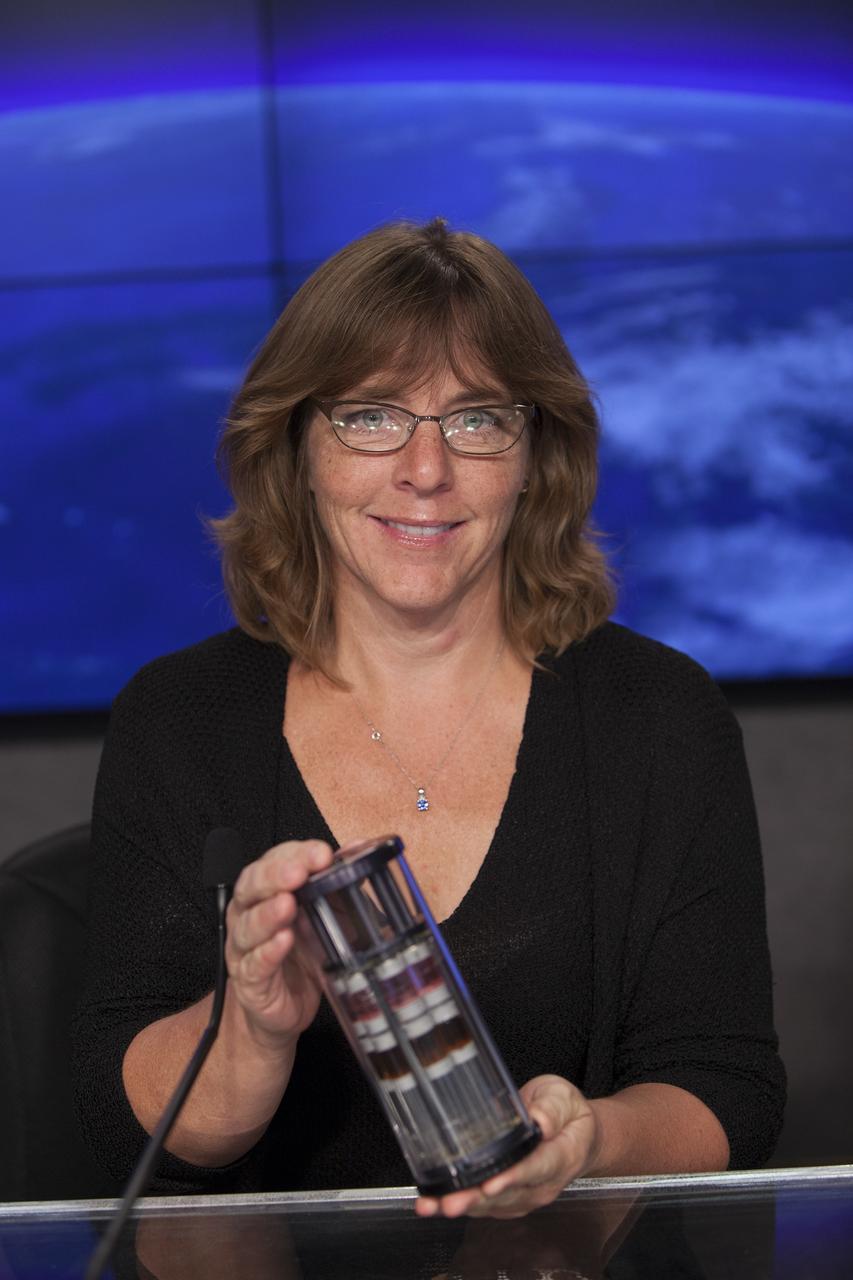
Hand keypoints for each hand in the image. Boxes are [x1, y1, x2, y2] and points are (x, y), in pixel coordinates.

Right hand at [224, 839, 333, 1046]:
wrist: (288, 1006)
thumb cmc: (304, 953)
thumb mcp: (330, 913)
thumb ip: (339, 880)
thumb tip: (360, 847)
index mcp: (267, 891)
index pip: (274, 861)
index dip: (296, 854)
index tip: (322, 853)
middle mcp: (249, 913)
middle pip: (251, 886)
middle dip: (275, 876)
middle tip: (298, 873)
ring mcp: (245, 947)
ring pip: (248, 925)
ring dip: (267, 913)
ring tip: (287, 905)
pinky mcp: (250, 981)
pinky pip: (255, 964)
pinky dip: (268, 952)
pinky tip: (283, 941)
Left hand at [416, 1074, 598, 1219]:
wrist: (577, 1138)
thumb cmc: (568, 1115)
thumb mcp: (565, 1098)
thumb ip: (553, 1109)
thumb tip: (539, 1121)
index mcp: (561, 1157)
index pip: (534, 1169)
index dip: (510, 1178)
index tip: (489, 1184)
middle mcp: (542, 1184)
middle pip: (506, 1194)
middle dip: (475, 1199)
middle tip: (449, 1202)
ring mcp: (525, 1196)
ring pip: (490, 1205)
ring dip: (460, 1205)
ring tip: (432, 1205)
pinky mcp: (510, 1200)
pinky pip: (483, 1205)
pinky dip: (459, 1204)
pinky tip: (433, 1203)